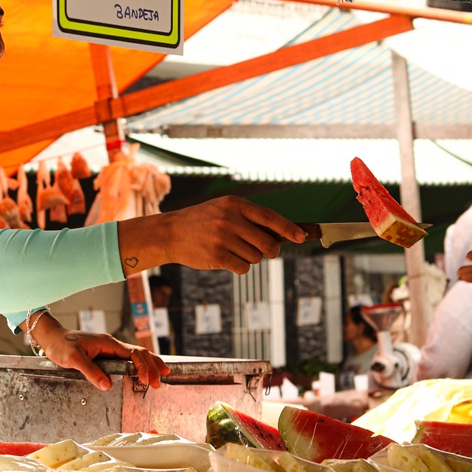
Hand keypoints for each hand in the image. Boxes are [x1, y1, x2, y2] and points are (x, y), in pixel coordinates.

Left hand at [32, 313, 168, 390]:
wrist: (52, 338)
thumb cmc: (61, 345)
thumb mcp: (73, 359)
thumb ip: (90, 371)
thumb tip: (107, 385)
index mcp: (108, 343)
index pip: (133, 354)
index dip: (143, 366)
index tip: (147, 380)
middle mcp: (111, 344)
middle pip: (139, 353)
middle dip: (152, 367)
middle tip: (159, 383)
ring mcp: (109, 348)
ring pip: (135, 355)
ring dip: (149, 365)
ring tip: (161, 376)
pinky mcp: (105, 354)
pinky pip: (126, 359)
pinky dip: (139, 365)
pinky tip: (143, 372)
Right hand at [119, 196, 306, 276]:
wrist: (170, 233)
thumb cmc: (202, 222)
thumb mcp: (224, 210)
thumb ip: (250, 219)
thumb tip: (284, 233)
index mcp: (235, 204)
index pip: (270, 217)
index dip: (289, 229)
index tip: (302, 237)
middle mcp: (230, 219)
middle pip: (268, 243)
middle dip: (269, 250)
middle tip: (262, 251)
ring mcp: (223, 238)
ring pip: (256, 257)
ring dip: (249, 258)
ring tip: (232, 250)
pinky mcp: (217, 255)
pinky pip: (243, 267)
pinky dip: (239, 266)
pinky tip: (225, 258)